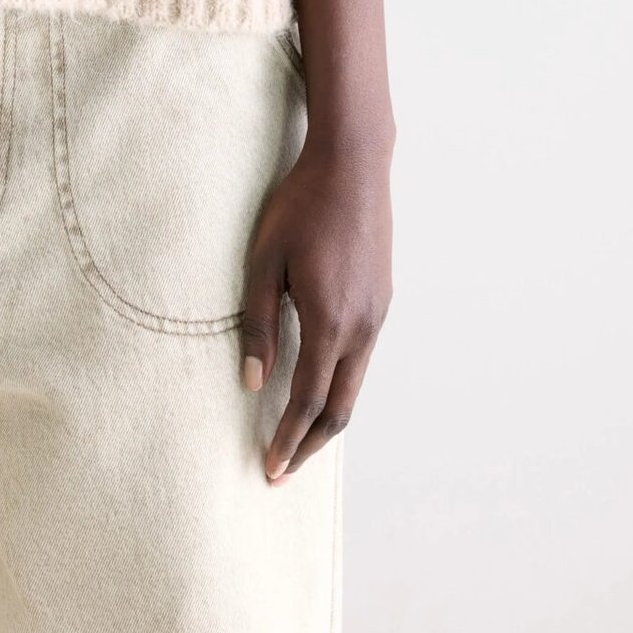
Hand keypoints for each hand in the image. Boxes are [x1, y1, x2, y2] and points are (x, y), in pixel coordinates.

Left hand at [239, 125, 393, 481]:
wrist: (352, 164)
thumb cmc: (300, 206)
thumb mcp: (264, 261)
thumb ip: (258, 324)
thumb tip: (250, 381)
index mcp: (330, 322)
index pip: (306, 401)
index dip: (288, 440)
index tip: (270, 469)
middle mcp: (361, 327)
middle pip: (339, 408)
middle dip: (311, 444)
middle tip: (284, 469)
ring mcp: (377, 314)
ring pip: (355, 385)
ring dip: (327, 417)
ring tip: (300, 436)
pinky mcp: (382, 299)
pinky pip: (363, 357)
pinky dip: (341, 384)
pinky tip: (320, 381)